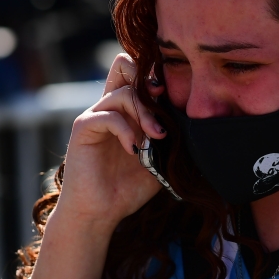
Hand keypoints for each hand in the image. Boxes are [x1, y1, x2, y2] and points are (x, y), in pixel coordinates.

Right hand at [54, 53, 166, 228]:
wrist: (101, 213)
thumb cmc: (127, 189)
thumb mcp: (158, 160)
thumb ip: (169, 139)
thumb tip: (195, 125)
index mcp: (127, 111)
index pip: (137, 74)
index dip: (156, 75)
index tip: (175, 95)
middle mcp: (110, 107)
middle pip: (124, 65)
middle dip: (149, 83)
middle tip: (165, 105)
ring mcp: (95, 116)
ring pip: (123, 93)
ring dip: (144, 113)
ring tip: (155, 136)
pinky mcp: (83, 128)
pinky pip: (107, 115)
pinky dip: (125, 130)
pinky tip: (134, 150)